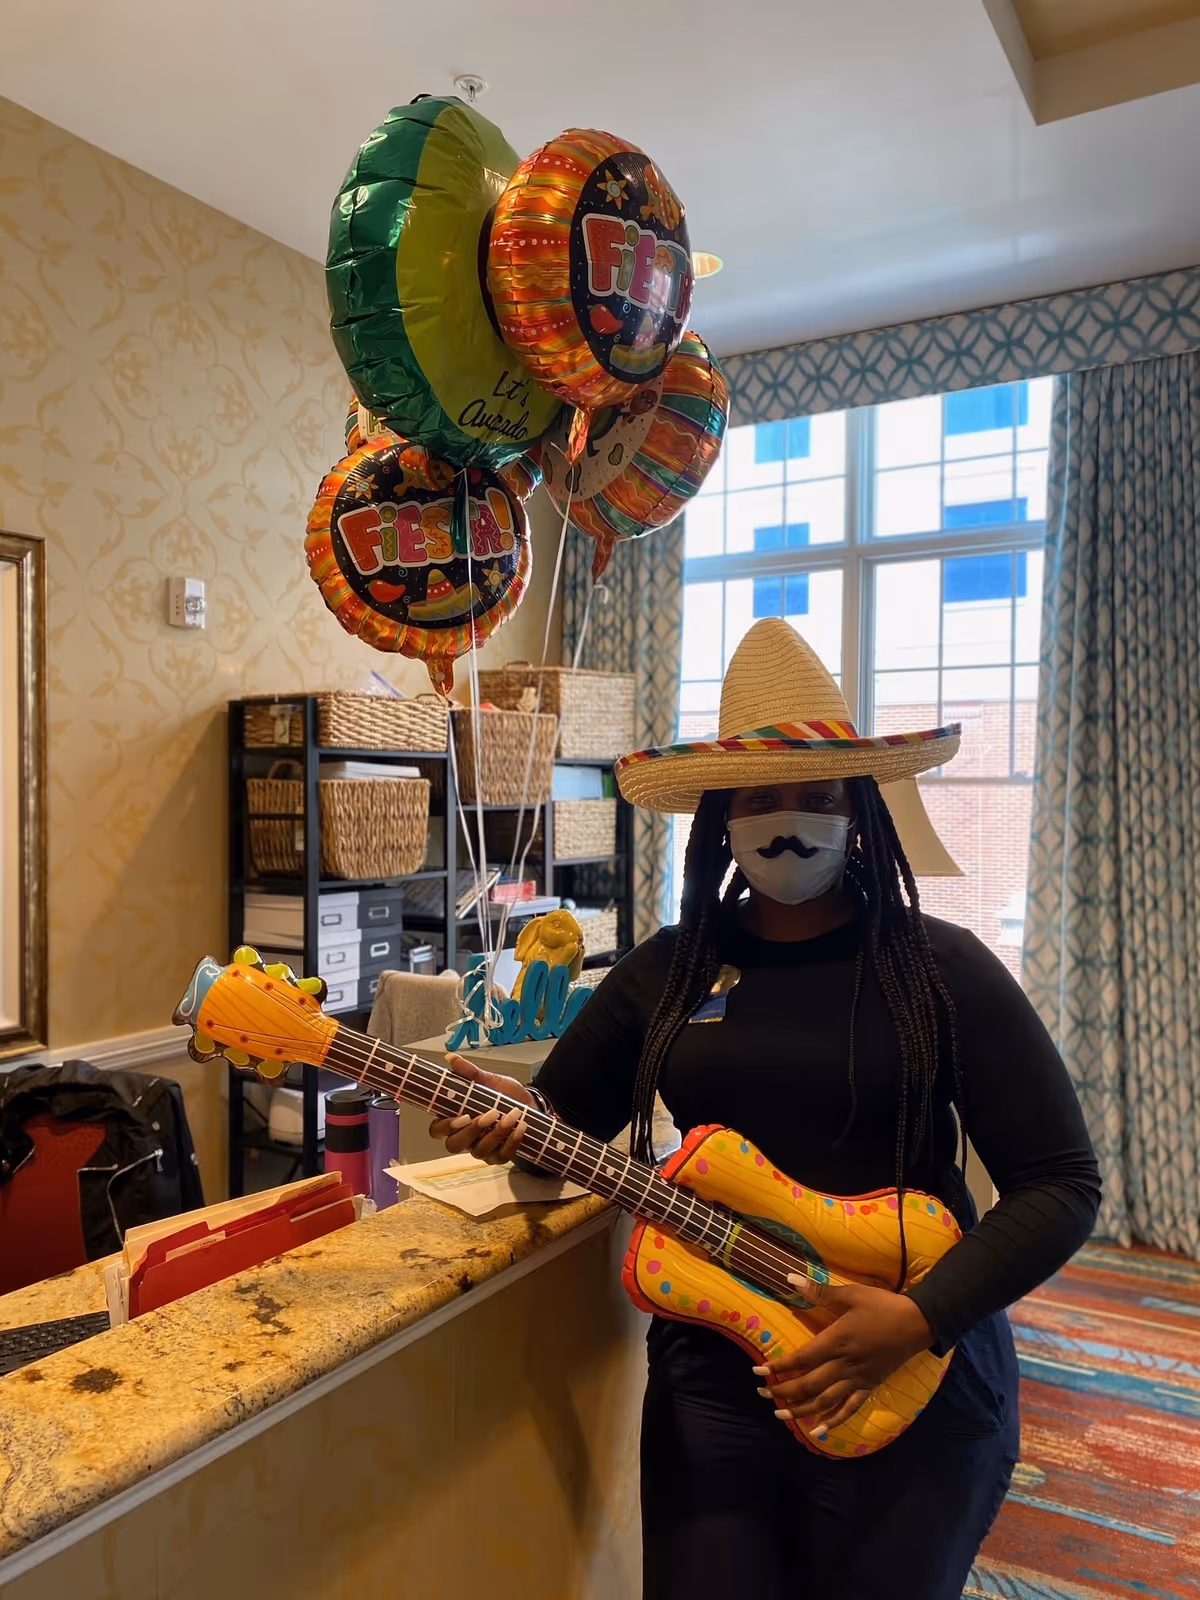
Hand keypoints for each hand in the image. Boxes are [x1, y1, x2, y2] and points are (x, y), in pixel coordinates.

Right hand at [428, 1054, 536, 1164]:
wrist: (530, 1105)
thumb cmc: (505, 1095)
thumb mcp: (489, 1081)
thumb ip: (470, 1073)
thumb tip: (451, 1058)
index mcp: (457, 1120)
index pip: (437, 1130)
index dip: (445, 1126)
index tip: (463, 1115)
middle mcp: (465, 1138)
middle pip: (454, 1145)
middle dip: (473, 1131)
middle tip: (491, 1114)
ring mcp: (481, 1150)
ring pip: (480, 1150)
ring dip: (497, 1133)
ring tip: (513, 1114)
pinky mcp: (499, 1157)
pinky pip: (502, 1155)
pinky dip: (512, 1141)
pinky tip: (521, 1127)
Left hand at [755, 1274, 933, 1437]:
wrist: (918, 1323)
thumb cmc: (882, 1306)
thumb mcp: (851, 1294)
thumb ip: (819, 1291)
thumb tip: (789, 1278)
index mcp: (837, 1341)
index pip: (801, 1359)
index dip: (779, 1367)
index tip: (758, 1371)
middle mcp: (844, 1365)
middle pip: (809, 1384)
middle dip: (783, 1391)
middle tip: (762, 1393)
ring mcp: (858, 1379)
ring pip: (825, 1400)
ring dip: (801, 1409)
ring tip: (780, 1415)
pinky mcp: (870, 1386)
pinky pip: (850, 1408)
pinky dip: (834, 1421)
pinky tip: (819, 1431)